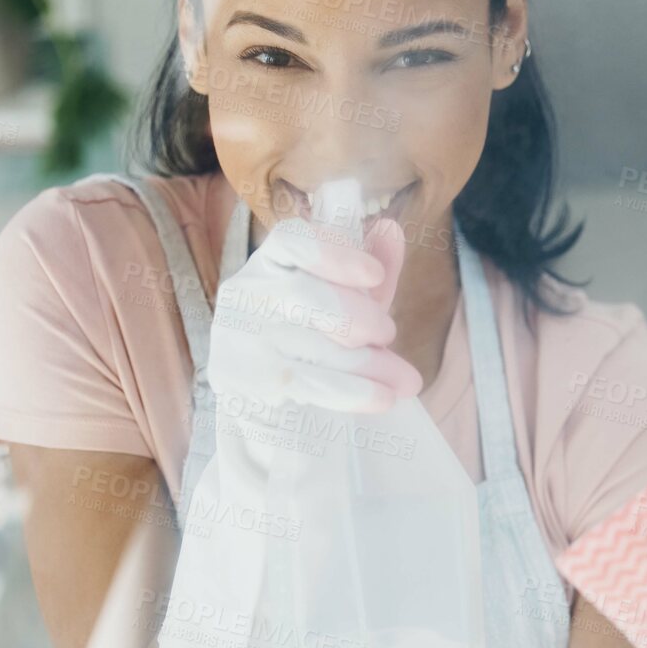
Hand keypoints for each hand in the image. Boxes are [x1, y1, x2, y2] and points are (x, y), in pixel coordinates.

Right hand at [208, 214, 420, 413]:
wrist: (277, 417)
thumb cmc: (317, 350)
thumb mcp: (350, 309)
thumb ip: (370, 274)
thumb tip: (390, 230)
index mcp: (271, 264)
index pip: (291, 240)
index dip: (334, 253)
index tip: (375, 275)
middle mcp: (247, 293)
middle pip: (306, 295)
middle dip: (361, 319)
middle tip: (389, 334)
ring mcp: (240, 339)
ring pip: (313, 344)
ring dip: (370, 363)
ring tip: (406, 381)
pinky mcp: (245, 383)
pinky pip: (309, 384)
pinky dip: (355, 392)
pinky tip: (383, 398)